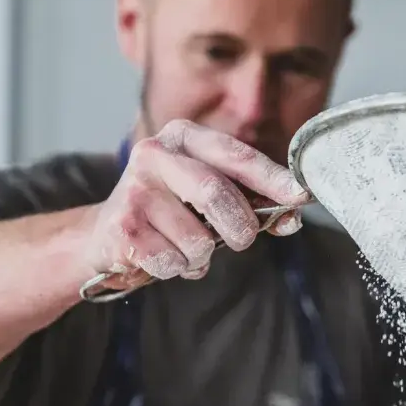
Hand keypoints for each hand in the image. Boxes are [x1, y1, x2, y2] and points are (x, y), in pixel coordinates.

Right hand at [84, 120, 309, 284]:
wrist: (104, 236)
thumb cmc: (171, 213)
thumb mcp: (209, 199)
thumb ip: (251, 203)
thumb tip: (293, 217)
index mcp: (183, 137)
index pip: (236, 155)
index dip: (272, 178)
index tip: (301, 196)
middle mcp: (155, 154)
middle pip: (216, 193)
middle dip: (240, 227)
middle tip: (242, 240)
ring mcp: (134, 189)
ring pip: (197, 239)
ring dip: (202, 257)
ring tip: (184, 247)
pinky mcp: (121, 227)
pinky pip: (173, 262)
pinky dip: (179, 269)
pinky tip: (162, 256)